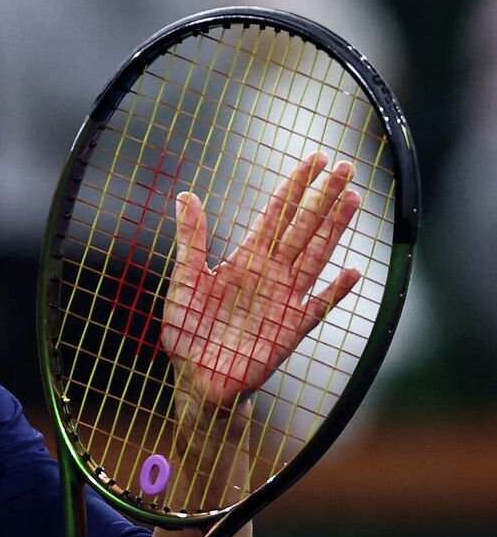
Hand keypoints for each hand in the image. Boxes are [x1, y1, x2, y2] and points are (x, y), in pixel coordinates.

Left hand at [161, 152, 361, 414]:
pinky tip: (350, 272)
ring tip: (352, 198)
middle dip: (322, 197)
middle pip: (302, 227)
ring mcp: (284, 299)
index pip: (275, 215)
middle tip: (344, 165)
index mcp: (246, 259)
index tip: (314, 159)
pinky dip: (333, 291)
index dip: (294, 187)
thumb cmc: (188, 330)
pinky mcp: (290, 329)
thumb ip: (192, 241)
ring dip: (333, 229)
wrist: (197, 378)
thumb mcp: (185, 280)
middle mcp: (270, 274)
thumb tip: (187, 196)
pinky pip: (317, 306)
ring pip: (315, 256)